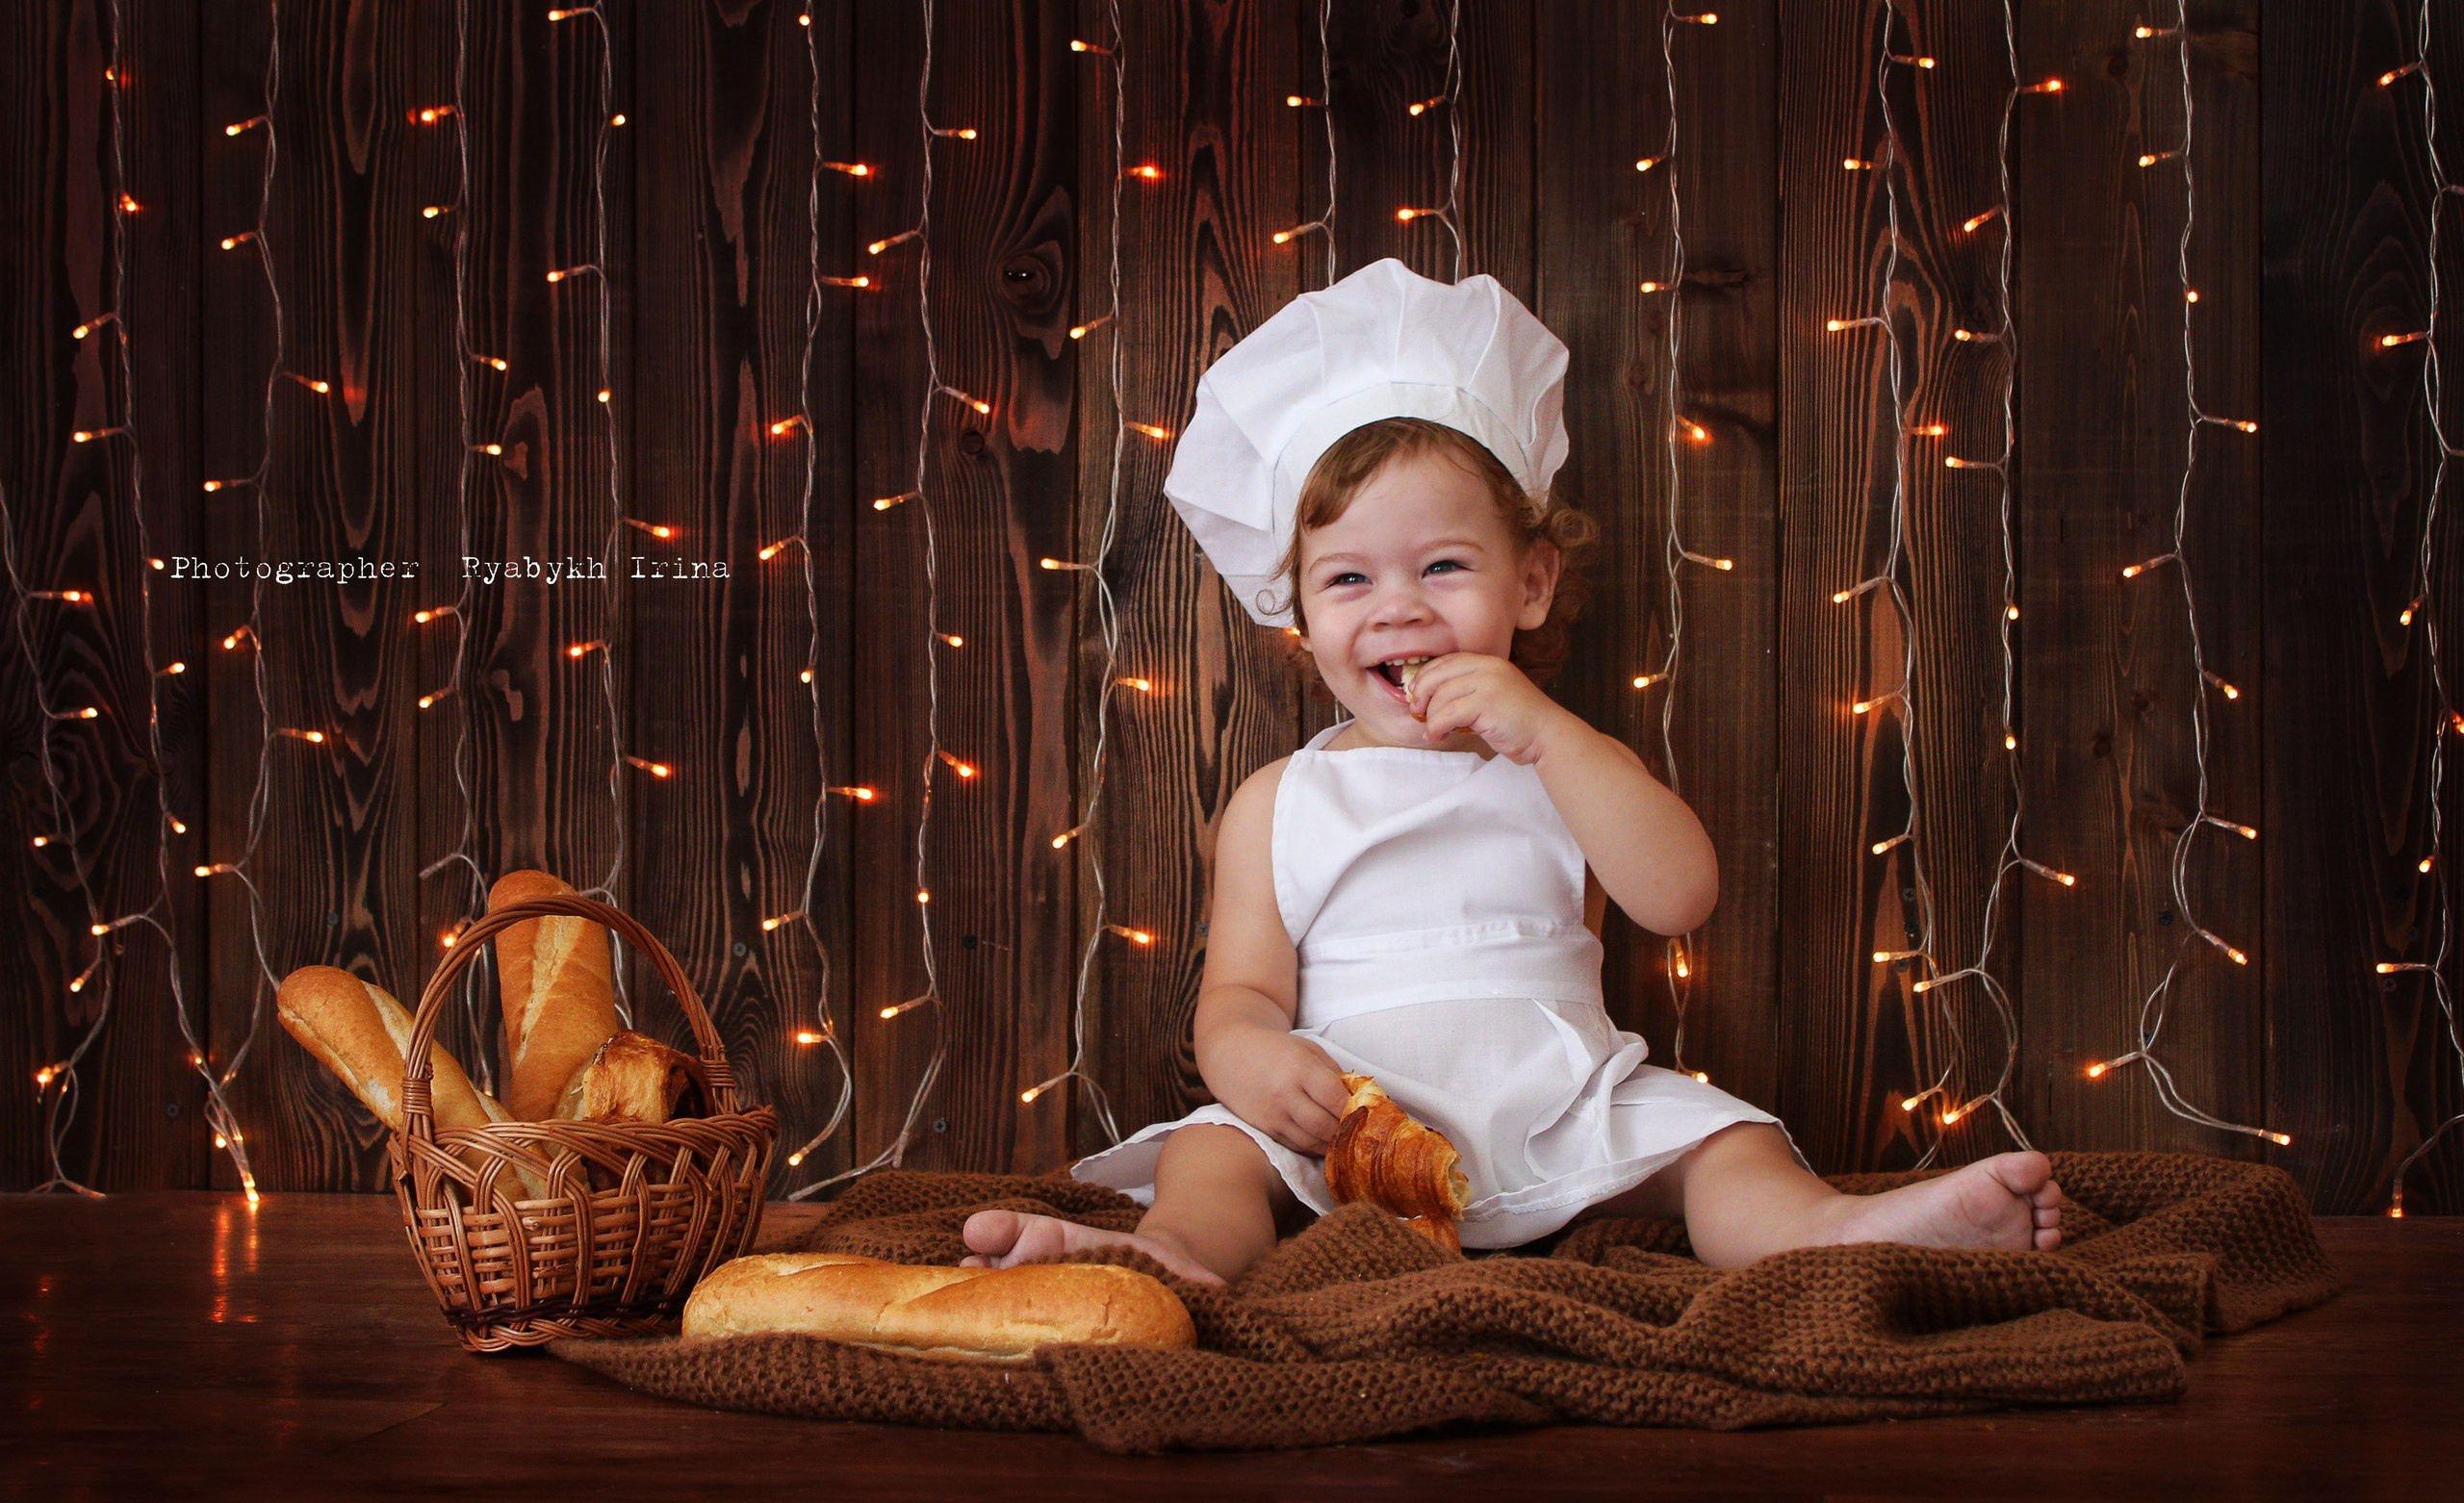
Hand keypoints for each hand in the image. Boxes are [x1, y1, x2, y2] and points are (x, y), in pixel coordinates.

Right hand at [1204, 1026, 1353, 1156]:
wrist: (1230, 1053)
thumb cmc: (1275, 1049)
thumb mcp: (1308, 1049)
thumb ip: (1334, 1073)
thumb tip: (1359, 1099)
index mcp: (1300, 1068)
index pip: (1336, 1099)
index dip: (1356, 1111)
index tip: (1369, 1115)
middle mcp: (1285, 1094)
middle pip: (1326, 1126)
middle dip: (1347, 1134)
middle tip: (1363, 1136)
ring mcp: (1273, 1115)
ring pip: (1312, 1142)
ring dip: (1333, 1146)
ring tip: (1348, 1144)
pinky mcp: (1264, 1129)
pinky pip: (1296, 1145)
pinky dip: (1314, 1148)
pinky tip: (1326, 1144)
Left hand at [1405, 652, 1575, 764]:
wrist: (1547, 734)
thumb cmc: (1518, 720)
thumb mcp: (1493, 694)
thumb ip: (1468, 689)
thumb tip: (1429, 698)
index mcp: (1489, 661)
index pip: (1447, 661)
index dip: (1426, 676)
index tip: (1416, 692)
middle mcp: (1487, 667)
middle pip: (1438, 675)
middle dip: (1422, 694)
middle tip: (1417, 711)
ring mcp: (1488, 683)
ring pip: (1441, 697)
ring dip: (1431, 717)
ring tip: (1433, 730)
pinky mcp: (1486, 703)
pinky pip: (1447, 714)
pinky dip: (1437, 727)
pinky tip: (1438, 735)